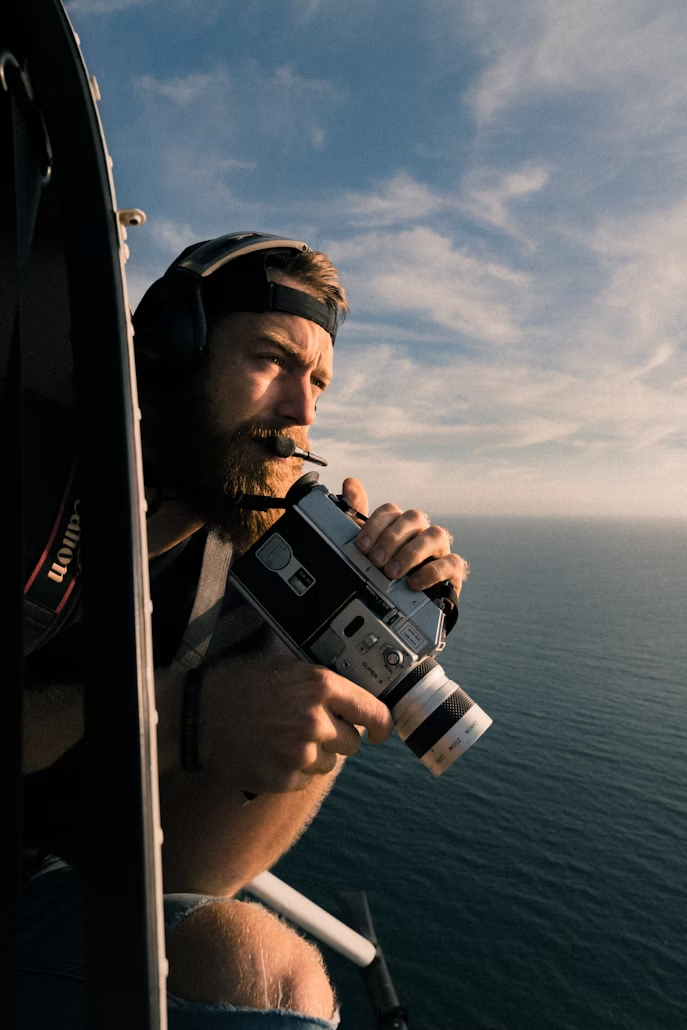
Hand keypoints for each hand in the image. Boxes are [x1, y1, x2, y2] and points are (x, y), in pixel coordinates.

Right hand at [201, 656, 392, 793]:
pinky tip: (273, 753)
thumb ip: (319, 684)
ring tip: (285, 739)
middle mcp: (317, 721)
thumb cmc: (238, 686)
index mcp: (320, 686)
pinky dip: (295, 771)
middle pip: (352, 742)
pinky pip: (307, 779)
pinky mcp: (286, 778)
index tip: (380, 731)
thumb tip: (348, 699)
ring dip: (316, 755)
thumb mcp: (285, 668)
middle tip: (310, 728)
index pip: (371, 710)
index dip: (381, 724)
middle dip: (338, 737)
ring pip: (330, 763)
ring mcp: (302, 753)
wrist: (199, 715)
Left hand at [342, 476, 468, 596]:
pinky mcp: (453, 571)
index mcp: (400, 525)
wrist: (404, 610)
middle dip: (391, 538)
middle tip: (376, 561)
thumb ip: (357, 517)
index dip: (374, 525)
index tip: (361, 546)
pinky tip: (413, 583)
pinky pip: (451, 563)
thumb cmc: (386, 573)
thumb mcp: (367, 549)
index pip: (390, 511)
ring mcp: (440, 549)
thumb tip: (351, 482)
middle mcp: (421, 531)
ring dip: (411, 552)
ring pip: (434, 535)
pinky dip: (431, 572)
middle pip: (413, 518)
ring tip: (392, 572)